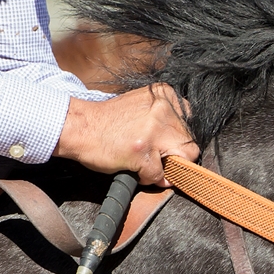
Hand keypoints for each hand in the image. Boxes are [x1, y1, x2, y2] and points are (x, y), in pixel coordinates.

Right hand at [54, 84, 197, 184]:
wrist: (80, 126)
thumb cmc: (109, 120)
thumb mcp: (144, 106)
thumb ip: (165, 118)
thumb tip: (185, 141)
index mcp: (166, 95)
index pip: (193, 124)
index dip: (180, 141)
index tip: (168, 147)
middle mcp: (164, 110)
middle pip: (191, 145)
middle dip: (176, 157)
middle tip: (155, 157)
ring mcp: (154, 131)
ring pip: (180, 161)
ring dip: (164, 168)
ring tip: (144, 161)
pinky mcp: (143, 152)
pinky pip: (158, 175)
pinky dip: (147, 178)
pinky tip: (133, 167)